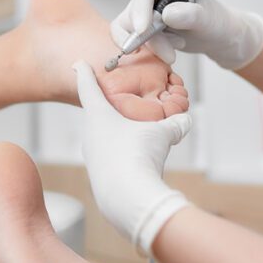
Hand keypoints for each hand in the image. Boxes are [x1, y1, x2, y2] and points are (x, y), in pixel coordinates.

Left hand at [74, 61, 191, 254]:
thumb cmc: (139, 156)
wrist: (129, 199)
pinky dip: (122, 157)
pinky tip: (137, 164)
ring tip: (136, 137)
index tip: (78, 64)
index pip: (88, 87)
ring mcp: (92, 158)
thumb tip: (184, 120)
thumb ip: (174, 124)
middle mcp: (90, 135)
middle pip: (97, 115)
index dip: (85, 73)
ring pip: (104, 139)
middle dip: (110, 109)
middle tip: (120, 103)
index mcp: (99, 115)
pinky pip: (110, 160)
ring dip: (118, 135)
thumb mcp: (162, 134)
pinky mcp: (99, 178)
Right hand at [110, 0, 262, 69]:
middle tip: (170, 54)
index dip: (141, 8)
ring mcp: (145, 8)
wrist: (217, 36)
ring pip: (131, 29)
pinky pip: (133, 39)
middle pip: (134, 11)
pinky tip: (169, 51)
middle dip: (149, 36)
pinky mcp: (142, 25)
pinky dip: (148, 50)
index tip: (143, 30)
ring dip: (151, 45)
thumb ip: (191, 15)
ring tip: (176, 49)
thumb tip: (167, 14)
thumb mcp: (208, 19)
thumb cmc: (216, 22)